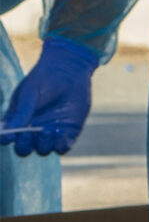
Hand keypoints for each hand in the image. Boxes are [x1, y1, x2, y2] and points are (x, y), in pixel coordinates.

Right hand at [3, 36, 98, 155]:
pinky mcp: (67, 132)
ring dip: (43, 144)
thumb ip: (22, 112)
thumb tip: (9, 132)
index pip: (7, 137)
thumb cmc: (44, 80)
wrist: (69, 72)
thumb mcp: (29, 93)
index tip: (10, 135)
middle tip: (28, 133)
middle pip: (24, 148)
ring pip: (43, 149)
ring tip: (48, 131)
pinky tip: (60, 134)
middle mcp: (32, 130)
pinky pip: (62, 147)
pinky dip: (60, 145)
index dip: (6, 139)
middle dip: (24, 144)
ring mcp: (50, 133)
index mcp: (17, 121)